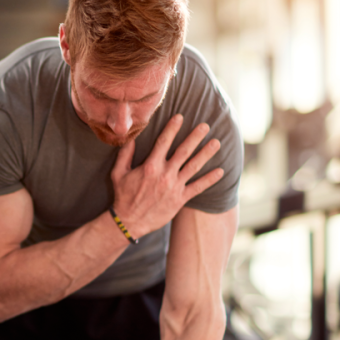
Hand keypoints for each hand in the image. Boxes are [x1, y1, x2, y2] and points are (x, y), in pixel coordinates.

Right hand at [110, 114, 223, 237]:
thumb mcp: (118, 173)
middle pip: (184, 151)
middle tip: (206, 125)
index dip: (172, 128)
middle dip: (195, 137)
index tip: (180, 117)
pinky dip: (209, 179)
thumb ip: (125, 154)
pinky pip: (198, 187)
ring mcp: (174, 187)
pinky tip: (220, 171)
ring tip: (216, 143)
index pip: (163, 142)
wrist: (129, 222)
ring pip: (194, 166)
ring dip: (206, 153)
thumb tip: (130, 137)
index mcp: (150, 166)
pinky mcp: (180, 199)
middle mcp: (164, 174)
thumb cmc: (123, 196)